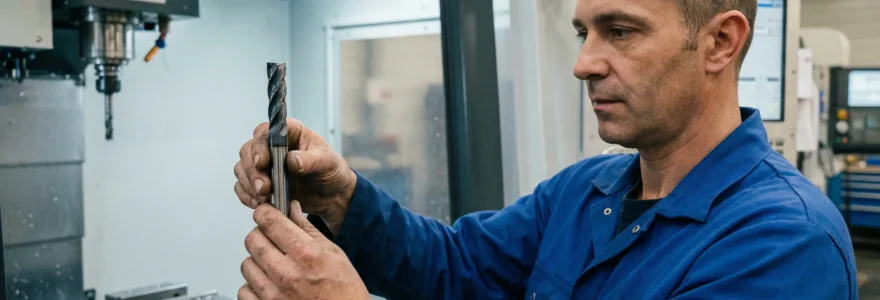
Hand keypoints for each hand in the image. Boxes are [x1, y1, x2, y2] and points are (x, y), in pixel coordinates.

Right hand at [234, 118, 356, 233]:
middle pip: (248, 151)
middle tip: (264, 188)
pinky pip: (242, 186)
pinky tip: (258, 203)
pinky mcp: (260, 181)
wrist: (332, 194)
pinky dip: (247, 195)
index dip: (259, 146)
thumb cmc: (331, 171)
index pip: (265, 132)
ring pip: (242, 168)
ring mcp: (265, 164)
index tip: (262, 163)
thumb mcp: (328, 162)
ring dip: (249, 184)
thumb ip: (310, 160)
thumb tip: (291, 159)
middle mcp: (272, 145)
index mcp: (289, 133)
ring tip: (264, 198)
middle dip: (252, 171)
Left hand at [239, 201, 369, 299]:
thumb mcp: (334, 253)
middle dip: (260, 234)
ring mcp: (274, 294)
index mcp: (305, 254)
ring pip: (246, 264)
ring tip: (274, 265)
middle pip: (252, 240)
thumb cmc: (344, 290)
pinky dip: (253, 286)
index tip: (265, 214)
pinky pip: (244, 290)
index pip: (269, 222)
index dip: (264, 213)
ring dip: (257, 261)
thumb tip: (292, 209)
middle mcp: (287, 273)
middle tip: (272, 239)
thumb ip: (308, 229)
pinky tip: (269, 284)